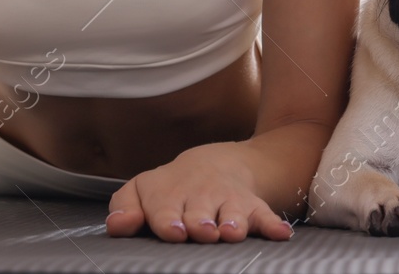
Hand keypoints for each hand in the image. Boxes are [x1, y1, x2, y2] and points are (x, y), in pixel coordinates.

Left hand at [104, 140, 295, 242]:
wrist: (214, 165)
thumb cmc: (171, 189)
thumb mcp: (142, 191)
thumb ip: (124, 207)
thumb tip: (118, 225)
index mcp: (169, 195)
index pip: (165, 209)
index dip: (169, 220)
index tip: (174, 231)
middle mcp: (200, 196)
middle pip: (200, 213)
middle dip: (201, 222)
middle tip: (202, 232)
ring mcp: (227, 200)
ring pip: (232, 212)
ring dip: (233, 222)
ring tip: (232, 232)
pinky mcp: (251, 205)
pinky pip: (265, 214)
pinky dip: (273, 224)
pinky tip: (280, 234)